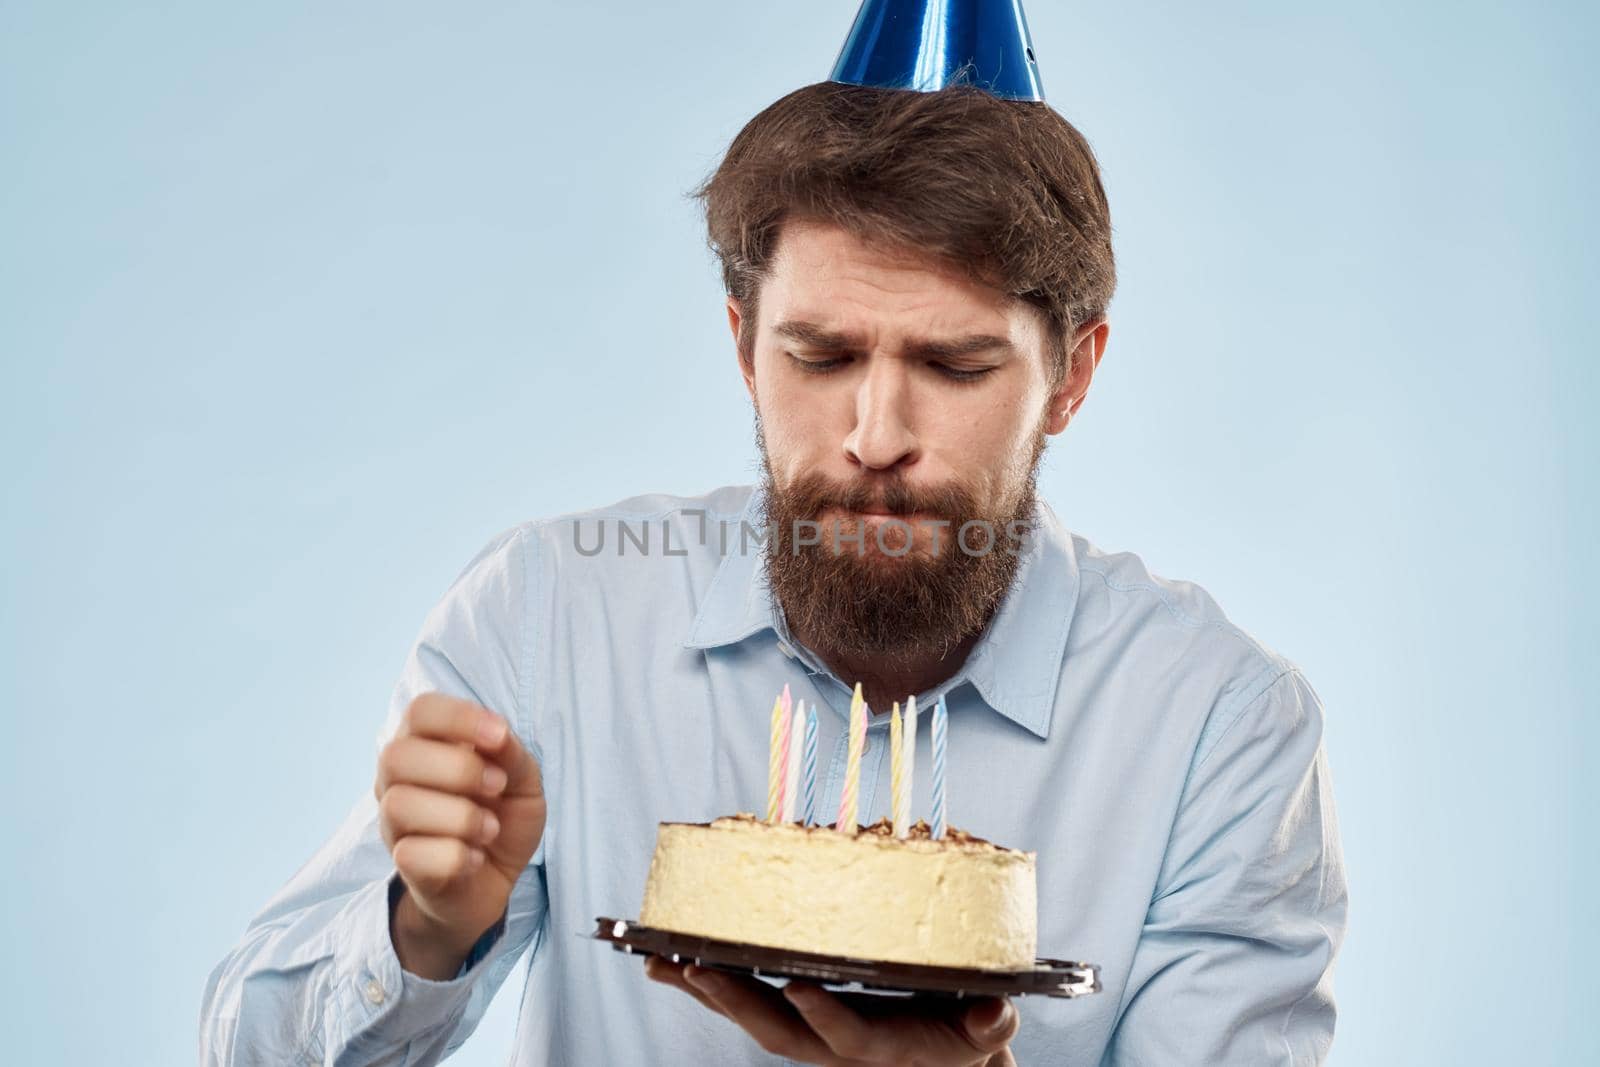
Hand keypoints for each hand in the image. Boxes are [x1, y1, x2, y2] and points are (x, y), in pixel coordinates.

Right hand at [374, 692, 544, 977]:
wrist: (494, 880)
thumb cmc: (501, 815)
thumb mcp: (523, 781)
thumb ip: (511, 753)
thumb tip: (498, 734)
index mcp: (426, 744)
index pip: (420, 711)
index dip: (458, 717)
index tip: (499, 736)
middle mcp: (398, 779)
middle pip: (397, 755)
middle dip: (458, 769)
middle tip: (496, 786)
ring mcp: (393, 823)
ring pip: (400, 805)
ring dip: (460, 817)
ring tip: (489, 829)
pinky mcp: (402, 864)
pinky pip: (413, 855)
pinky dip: (457, 856)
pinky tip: (474, 857)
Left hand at [645, 958, 1018, 1065]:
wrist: (945, 1055)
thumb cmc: (964, 1034)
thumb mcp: (986, 1031)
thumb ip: (988, 1023)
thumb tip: (993, 1011)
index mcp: (881, 1045)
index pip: (847, 1036)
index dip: (824, 1015)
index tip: (800, 987)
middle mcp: (833, 1043)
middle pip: (778, 1031)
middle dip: (736, 1002)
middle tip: (697, 970)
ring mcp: (807, 1029)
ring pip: (749, 1015)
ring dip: (705, 991)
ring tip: (661, 962)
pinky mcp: (792, 1013)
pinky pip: (743, 998)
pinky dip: (705, 981)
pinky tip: (666, 961)